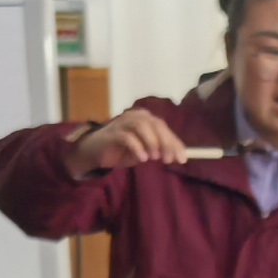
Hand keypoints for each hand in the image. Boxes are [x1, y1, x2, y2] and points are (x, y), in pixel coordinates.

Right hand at [69, 106, 188, 176]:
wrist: (95, 152)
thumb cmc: (122, 150)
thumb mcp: (144, 151)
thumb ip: (159, 150)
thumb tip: (178, 156)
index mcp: (146, 119)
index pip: (164, 128)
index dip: (175, 143)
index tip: (182, 159)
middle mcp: (136, 116)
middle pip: (155, 125)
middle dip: (165, 143)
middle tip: (169, 160)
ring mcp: (123, 122)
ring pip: (142, 126)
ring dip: (151, 142)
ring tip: (154, 158)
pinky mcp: (112, 132)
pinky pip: (126, 137)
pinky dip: (136, 147)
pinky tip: (142, 159)